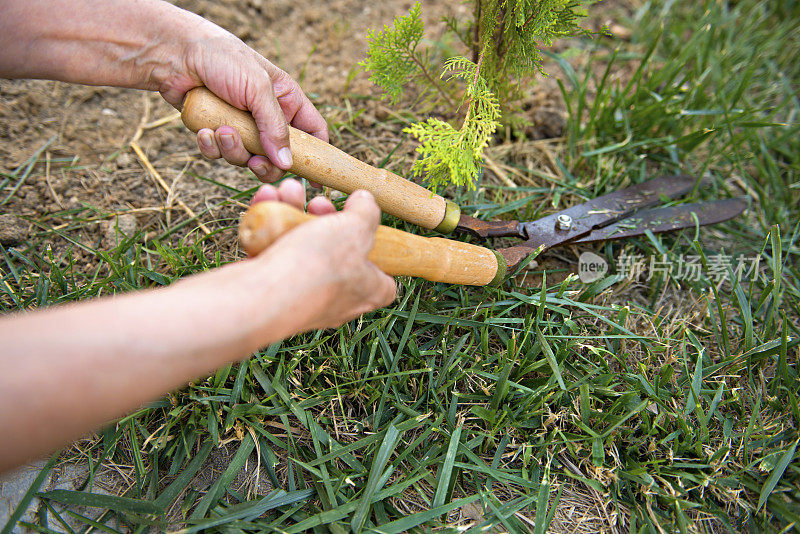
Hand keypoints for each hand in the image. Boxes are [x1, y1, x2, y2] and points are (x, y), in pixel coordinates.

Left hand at [160, 27, 327, 182]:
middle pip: (278, 157)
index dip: (316, 155)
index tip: (315, 180)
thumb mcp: (257, 89)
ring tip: (221, 131)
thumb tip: (287, 163)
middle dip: (265, 163)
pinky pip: (219, 154)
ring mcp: (241, 126)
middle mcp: (266, 116)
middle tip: (255, 163)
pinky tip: (203, 130)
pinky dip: (211, 147)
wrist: (174, 53)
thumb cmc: (222, 59)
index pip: (313, 132)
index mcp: (286, 101)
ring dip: (233, 150)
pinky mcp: (215, 132)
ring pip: (246, 158)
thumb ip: (275, 127)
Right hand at [246, 180, 396, 331]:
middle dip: (326, 218)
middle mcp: (337, 300)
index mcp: (366, 292)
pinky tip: (266, 199)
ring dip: (295, 212)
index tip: (365, 229)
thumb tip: (366, 200)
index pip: (384, 281)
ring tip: (289, 191)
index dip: (378, 253)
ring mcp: (302, 296)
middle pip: (338, 253)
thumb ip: (366, 212)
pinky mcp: (271, 290)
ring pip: (302, 247)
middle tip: (318, 202)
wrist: (262, 297)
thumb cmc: (319, 266)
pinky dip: (269, 225)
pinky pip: (274, 252)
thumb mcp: (356, 228)